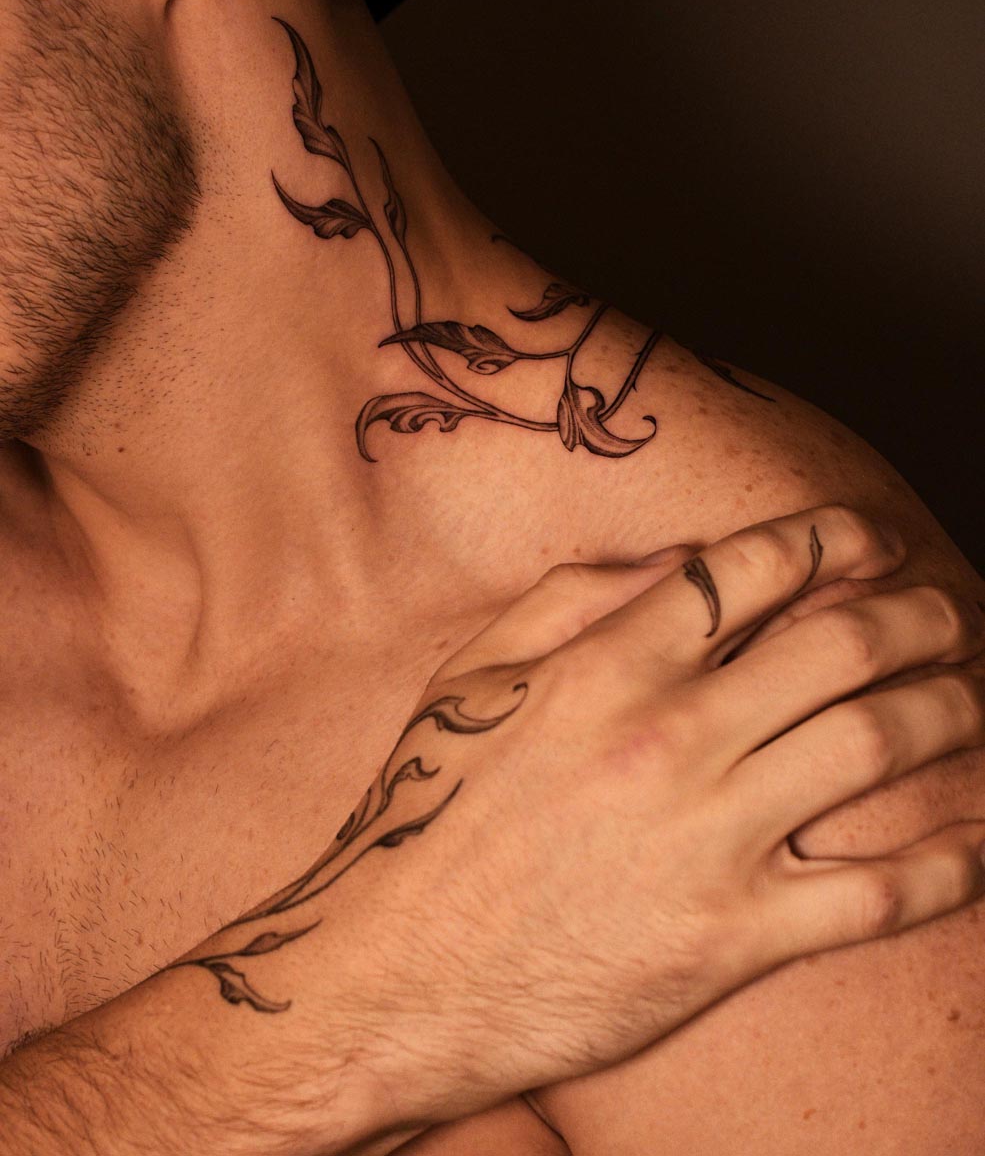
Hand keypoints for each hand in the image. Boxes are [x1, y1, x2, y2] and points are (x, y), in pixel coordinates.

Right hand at [330, 505, 984, 1129]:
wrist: (400, 972)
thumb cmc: (434, 813)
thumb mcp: (471, 678)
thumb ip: (567, 598)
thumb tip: (673, 559)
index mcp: (609, 665)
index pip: (752, 570)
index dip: (831, 538)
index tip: (871, 540)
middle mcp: (673, 737)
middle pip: (841, 646)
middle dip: (918, 614)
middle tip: (949, 612)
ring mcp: (711, 838)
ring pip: (878, 745)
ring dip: (954, 708)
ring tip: (976, 692)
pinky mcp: (734, 936)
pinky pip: (876, 892)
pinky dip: (952, 862)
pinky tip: (983, 837)